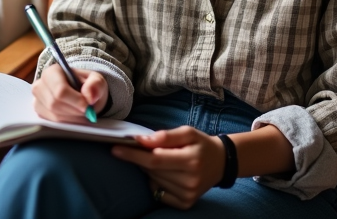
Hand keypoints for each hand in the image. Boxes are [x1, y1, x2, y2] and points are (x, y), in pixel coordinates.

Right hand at [31, 64, 107, 122]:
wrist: (82, 95)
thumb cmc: (88, 86)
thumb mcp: (97, 80)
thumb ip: (95, 85)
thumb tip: (90, 96)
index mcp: (53, 71)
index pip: (60, 90)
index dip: (75, 101)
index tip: (87, 106)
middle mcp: (41, 84)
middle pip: (55, 104)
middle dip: (74, 110)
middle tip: (87, 111)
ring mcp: (37, 99)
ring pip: (54, 114)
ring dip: (72, 117)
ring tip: (82, 112)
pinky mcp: (39, 112)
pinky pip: (52, 122)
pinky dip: (67, 122)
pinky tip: (74, 116)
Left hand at [111, 126, 225, 208]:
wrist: (221, 163)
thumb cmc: (201, 144)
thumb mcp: (187, 132)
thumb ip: (165, 136)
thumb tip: (142, 140)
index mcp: (191, 160)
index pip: (155, 160)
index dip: (134, 155)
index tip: (116, 149)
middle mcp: (190, 181)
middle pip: (153, 171)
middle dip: (141, 159)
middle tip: (142, 149)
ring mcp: (188, 195)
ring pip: (154, 181)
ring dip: (150, 170)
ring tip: (163, 161)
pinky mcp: (185, 204)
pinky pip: (159, 193)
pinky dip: (156, 182)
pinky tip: (167, 174)